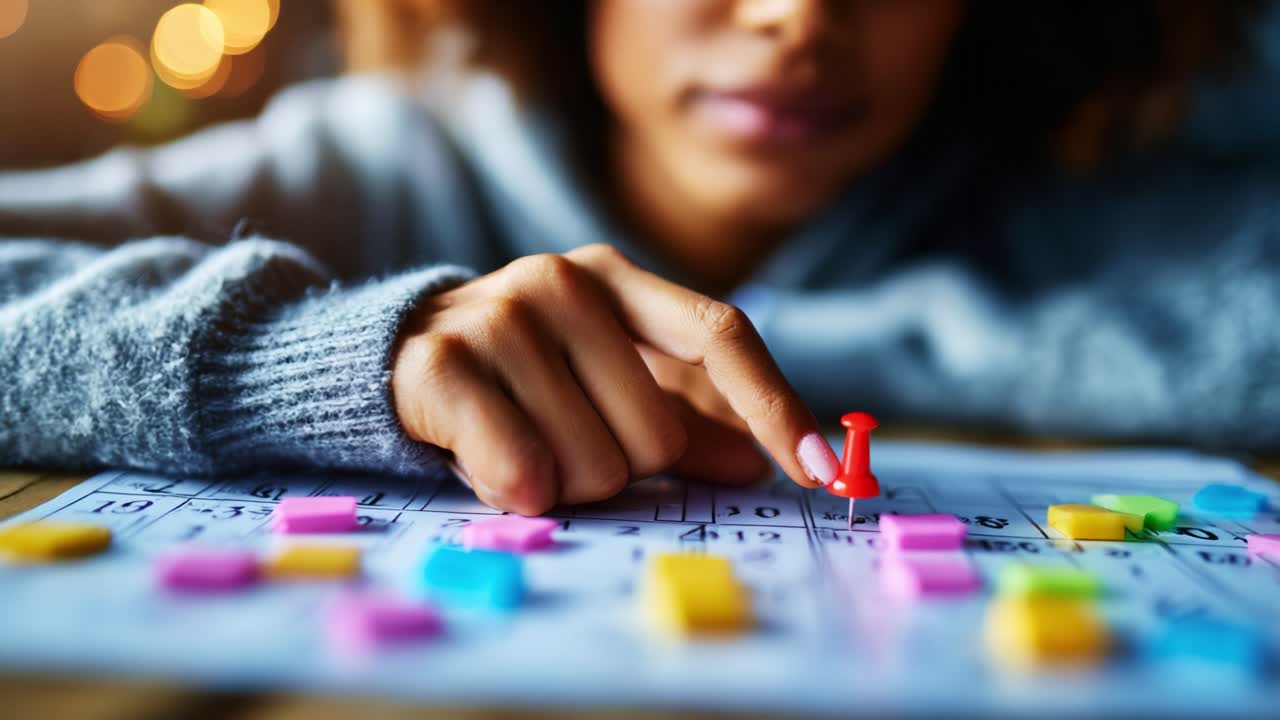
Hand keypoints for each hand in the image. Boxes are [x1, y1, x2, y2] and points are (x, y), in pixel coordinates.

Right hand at [390, 244, 840, 514]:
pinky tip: (482, 458)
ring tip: (517, 443)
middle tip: (563, 444)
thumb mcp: (603, 386)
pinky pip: (523, 472)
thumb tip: (758, 464)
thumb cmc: (517, 378)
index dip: (775, 406)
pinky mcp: (443, 361)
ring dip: (562, 485)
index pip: (722, 335)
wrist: (391, 358)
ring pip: (593, 465)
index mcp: (618, 279)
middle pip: (656, 434)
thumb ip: (682, 420)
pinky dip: (514, 490)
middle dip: (618, 469)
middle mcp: (564, 280)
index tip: (823, 469)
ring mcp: (502, 314)